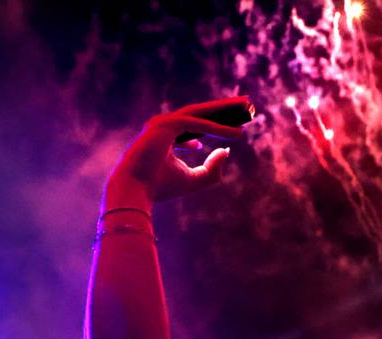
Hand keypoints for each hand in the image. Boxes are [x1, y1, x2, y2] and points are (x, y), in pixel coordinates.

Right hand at [103, 96, 247, 212]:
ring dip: (224, 109)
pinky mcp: (165, 126)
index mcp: (167, 135)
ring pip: (200, 112)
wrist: (135, 191)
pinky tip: (236, 133)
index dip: (218, 123)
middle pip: (200, 113)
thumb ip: (211, 169)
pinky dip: (217, 128)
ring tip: (247, 108)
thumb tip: (227, 151)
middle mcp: (164, 125)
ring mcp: (163, 123)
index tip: (237, 126)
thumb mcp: (193, 179)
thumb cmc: (160, 186)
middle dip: (225, 108)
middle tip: (246, 104)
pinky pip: (197, 124)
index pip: (195, 124)